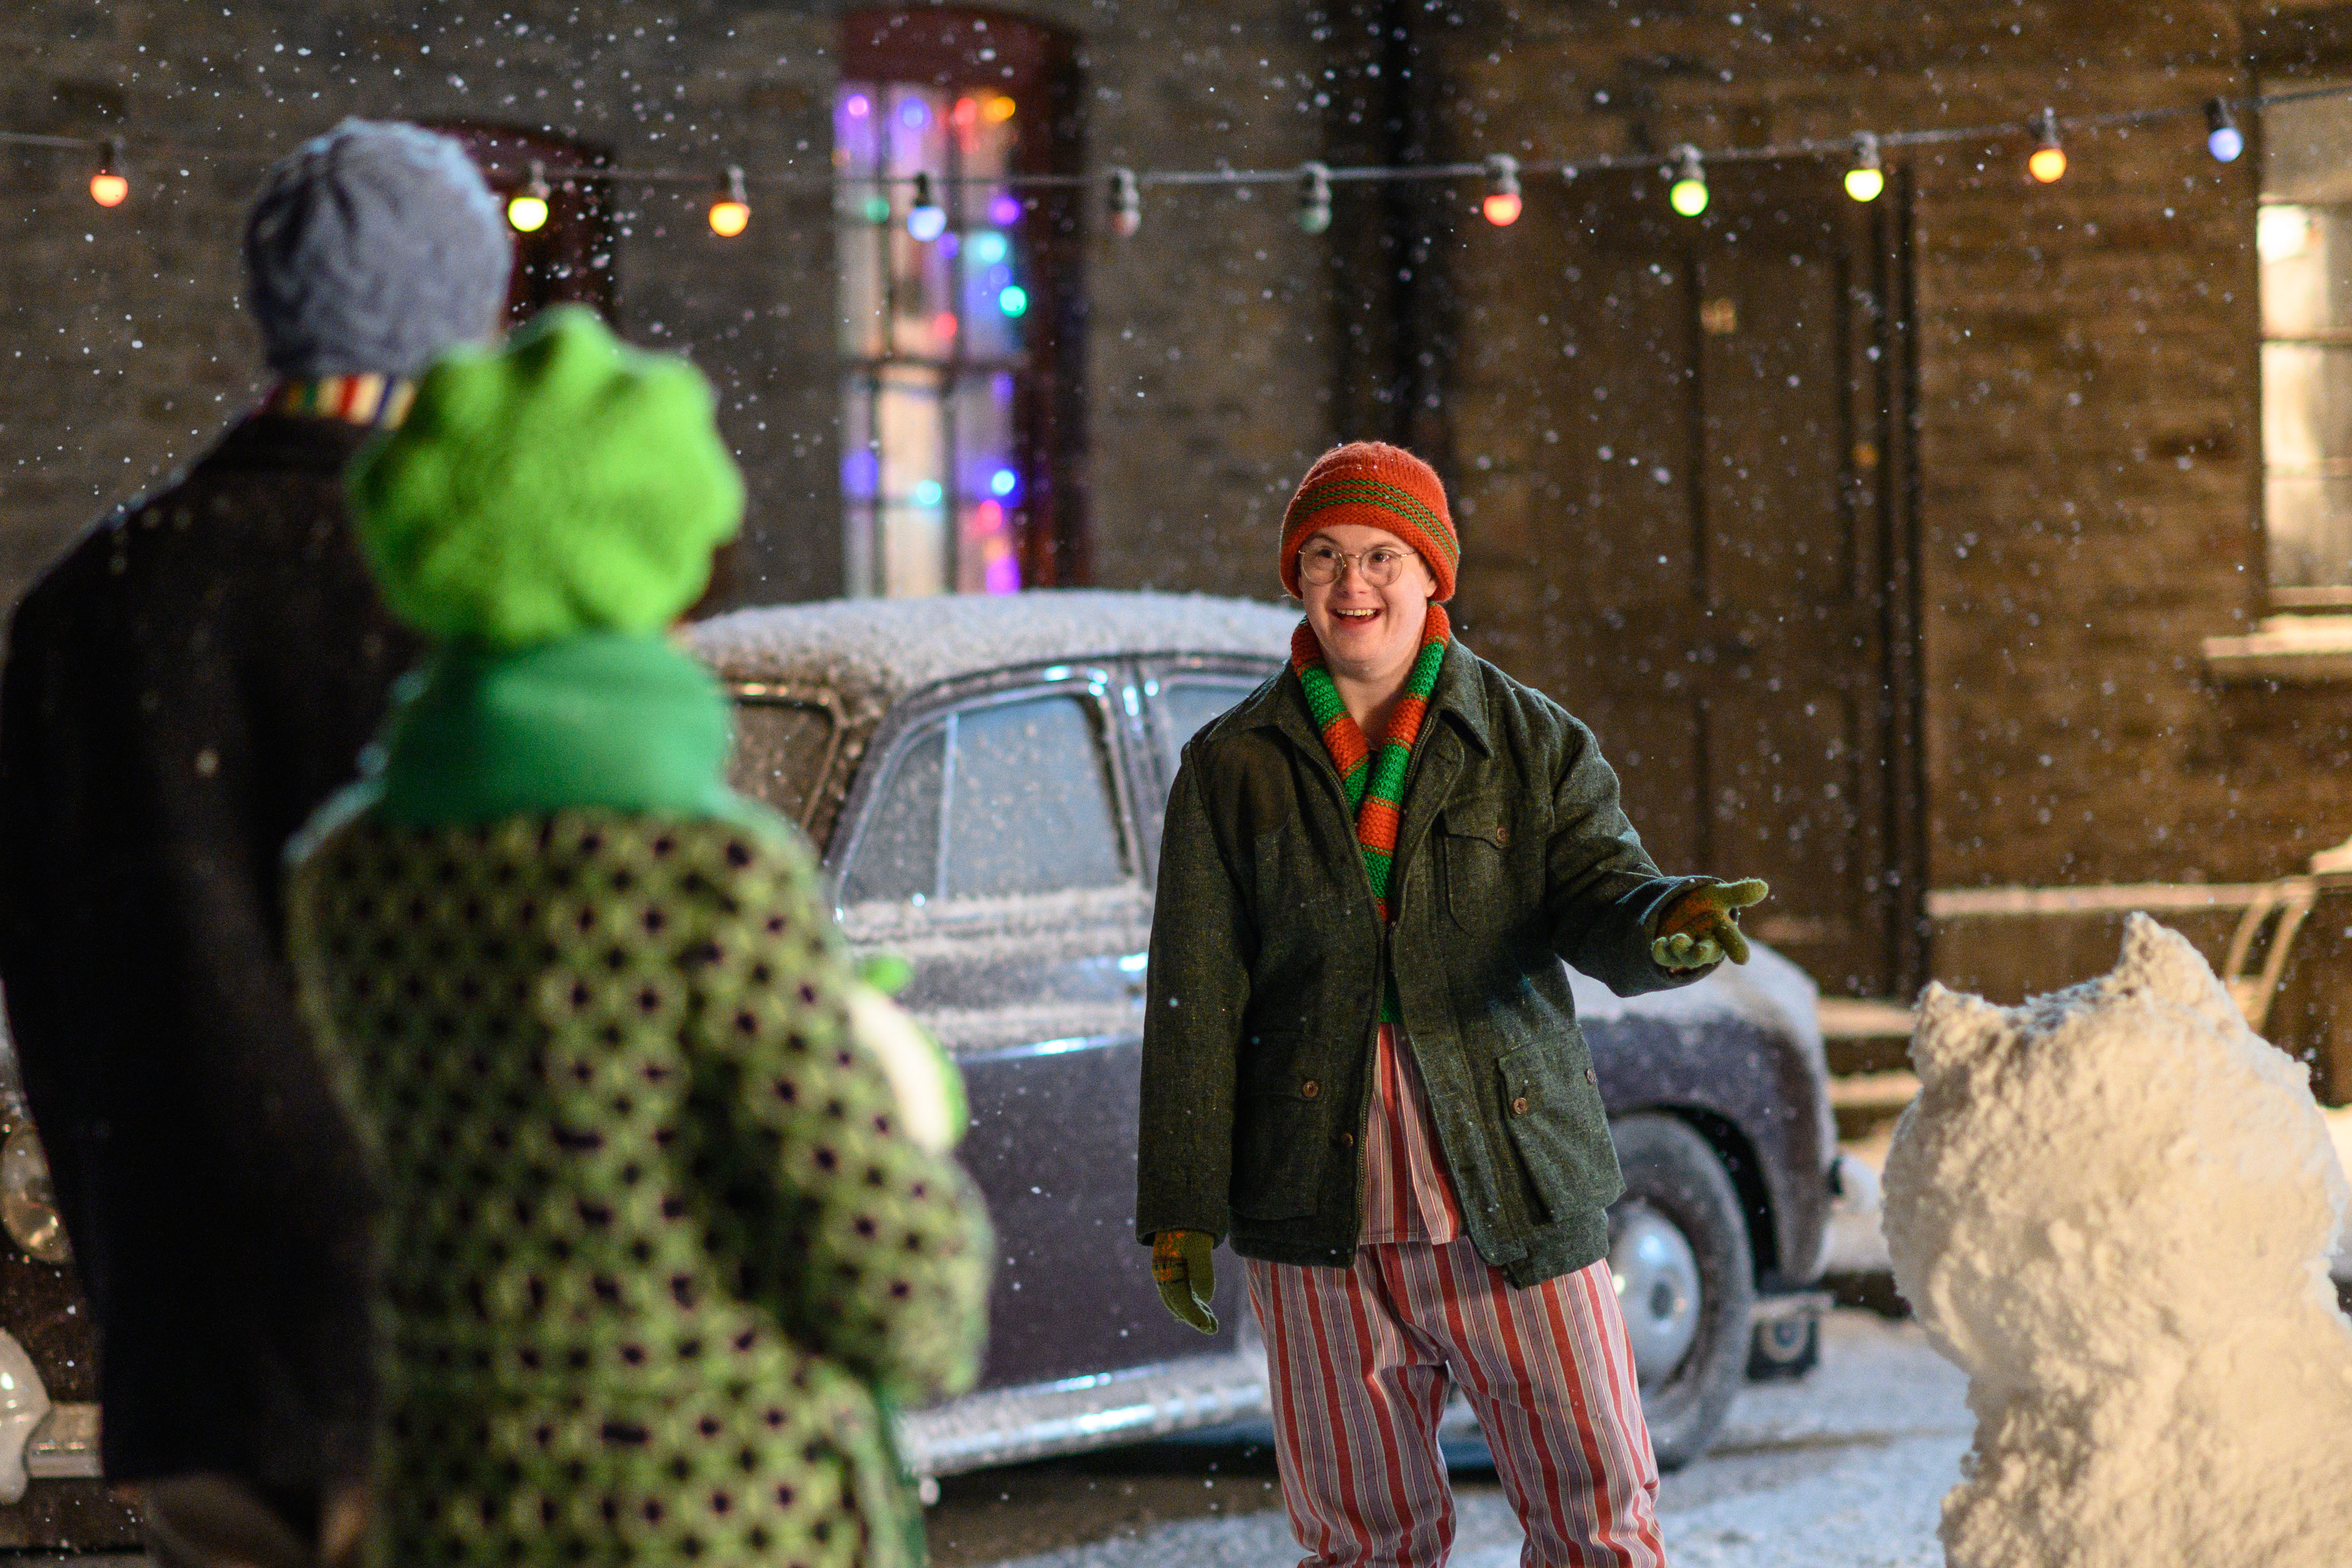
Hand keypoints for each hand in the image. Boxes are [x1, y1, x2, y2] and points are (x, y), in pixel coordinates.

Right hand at [1151, 1229, 1218, 1332]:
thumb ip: (1202, 1272)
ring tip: (1212, 1323)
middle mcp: (1163, 1274)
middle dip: (1196, 1318)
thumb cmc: (1191, 1227)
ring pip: (1179, 1299)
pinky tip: (1202, 1308)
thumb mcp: (1199, 1247)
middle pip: (1178, 1303)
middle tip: (1214, 1329)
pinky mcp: (1173, 1268)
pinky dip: (1192, 1302)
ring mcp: (1167, 1271)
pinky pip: (1180, 1291)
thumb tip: (1206, 1299)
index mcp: (1166, 1270)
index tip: (1211, 1327)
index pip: (1180, 1301)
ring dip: (1195, 1312)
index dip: (1195, 1316)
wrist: (1182, 1205)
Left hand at [1650, 877, 1768, 968]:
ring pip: (1683, 956)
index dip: (1737, 949)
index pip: (1733, 943)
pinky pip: (1662, 955)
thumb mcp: (1719, 896)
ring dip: (1680, 950)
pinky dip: (1660, 951)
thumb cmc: (1704, 905)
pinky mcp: (1664, 951)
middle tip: (1700, 952)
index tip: (1742, 958)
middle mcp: (1704, 946)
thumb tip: (1763, 887)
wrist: (1676, 909)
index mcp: (1722, 934)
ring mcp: (1683, 951)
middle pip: (1706, 953)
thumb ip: (1738, 893)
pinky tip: (1658, 943)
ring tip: (1678, 939)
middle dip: (1703, 953)